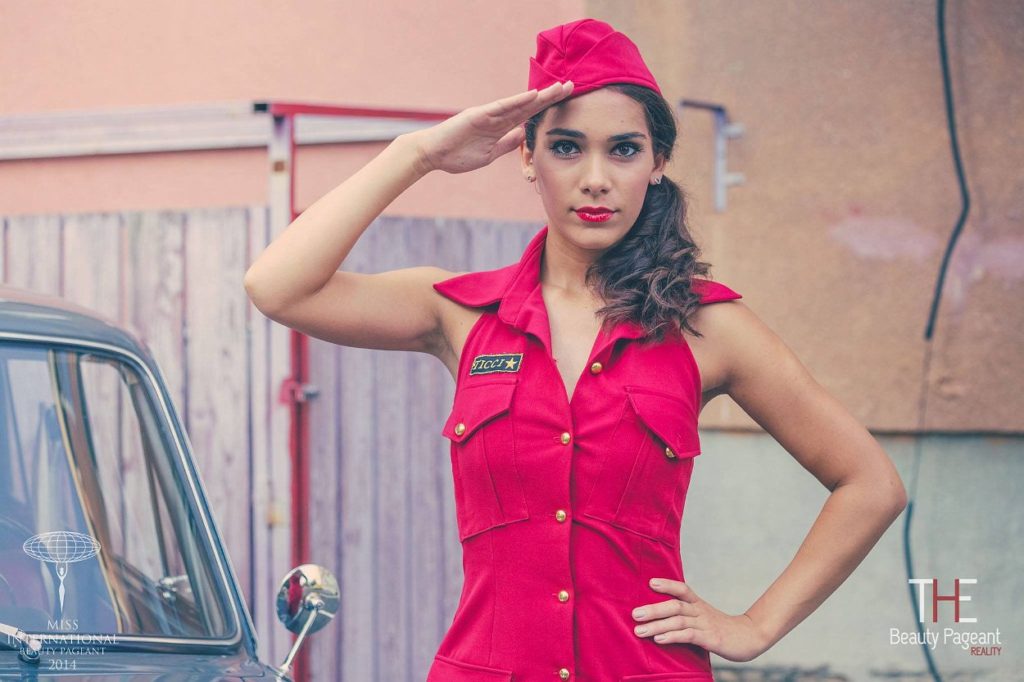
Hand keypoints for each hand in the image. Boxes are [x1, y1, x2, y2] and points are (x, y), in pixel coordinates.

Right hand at [407, 81, 573, 174]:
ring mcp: (488, 115)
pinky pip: (502, 107)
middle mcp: (497, 118)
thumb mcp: (488, 154)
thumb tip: (522, 134)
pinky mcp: (478, 115)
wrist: (432, 155)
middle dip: (550, 97)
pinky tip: (533, 95)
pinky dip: (518, 101)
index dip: (547, 109)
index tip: (565, 102)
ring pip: (519, 104)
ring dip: (540, 96)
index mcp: (500, 128)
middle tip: (572, 86)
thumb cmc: (457, 156)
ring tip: (559, 88)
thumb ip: (505, 144)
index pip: (528, 116)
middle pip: (529, 105)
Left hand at [631, 578, 767, 662]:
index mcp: (699, 604)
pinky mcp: (710, 639)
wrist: (750, 637)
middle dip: (653, 609)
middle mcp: (701, 611)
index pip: (682, 589)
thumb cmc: (721, 628)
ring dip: (657, 625)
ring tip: (639, 630)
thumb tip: (661, 615)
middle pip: (675, 605)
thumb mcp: (704, 617)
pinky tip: (659, 640)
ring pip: (678, 621)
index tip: (650, 582)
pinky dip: (672, 636)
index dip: (667, 584)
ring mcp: (705, 625)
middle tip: (634, 613)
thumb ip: (686, 615)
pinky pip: (689, 636)